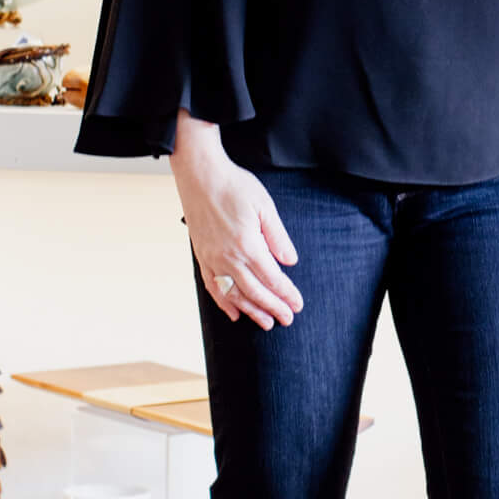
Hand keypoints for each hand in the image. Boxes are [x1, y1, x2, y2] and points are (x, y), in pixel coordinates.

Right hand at [171, 113, 302, 329]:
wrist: (200, 175)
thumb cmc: (234, 186)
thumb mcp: (265, 207)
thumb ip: (278, 237)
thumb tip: (290, 261)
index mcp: (248, 245)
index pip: (273, 279)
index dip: (287, 295)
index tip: (298, 305)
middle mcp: (229, 258)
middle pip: (255, 292)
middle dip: (273, 308)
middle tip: (287, 319)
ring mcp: (213, 259)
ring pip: (234, 294)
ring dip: (251, 311)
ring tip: (265, 323)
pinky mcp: (202, 256)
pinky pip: (213, 286)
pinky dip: (224, 302)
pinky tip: (234, 312)